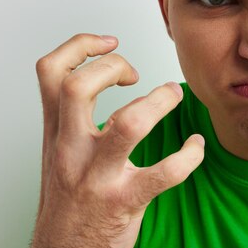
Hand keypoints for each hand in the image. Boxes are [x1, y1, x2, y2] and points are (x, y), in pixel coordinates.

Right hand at [29, 34, 204, 247]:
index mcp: (55, 133)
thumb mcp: (58, 152)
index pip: (51, 72)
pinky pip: (166, 172)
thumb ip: (72, 116)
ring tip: (173, 95)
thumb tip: (99, 74)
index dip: (80, 46)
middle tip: (137, 74)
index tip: (110, 44)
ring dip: (160, 102)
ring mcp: (97, 176)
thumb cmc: (68, 203)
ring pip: (128, 124)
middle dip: (114, 67)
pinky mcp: (124, 201)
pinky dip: (190, 155)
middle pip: (79, 88)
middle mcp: (70, 150)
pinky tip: (196, 147)